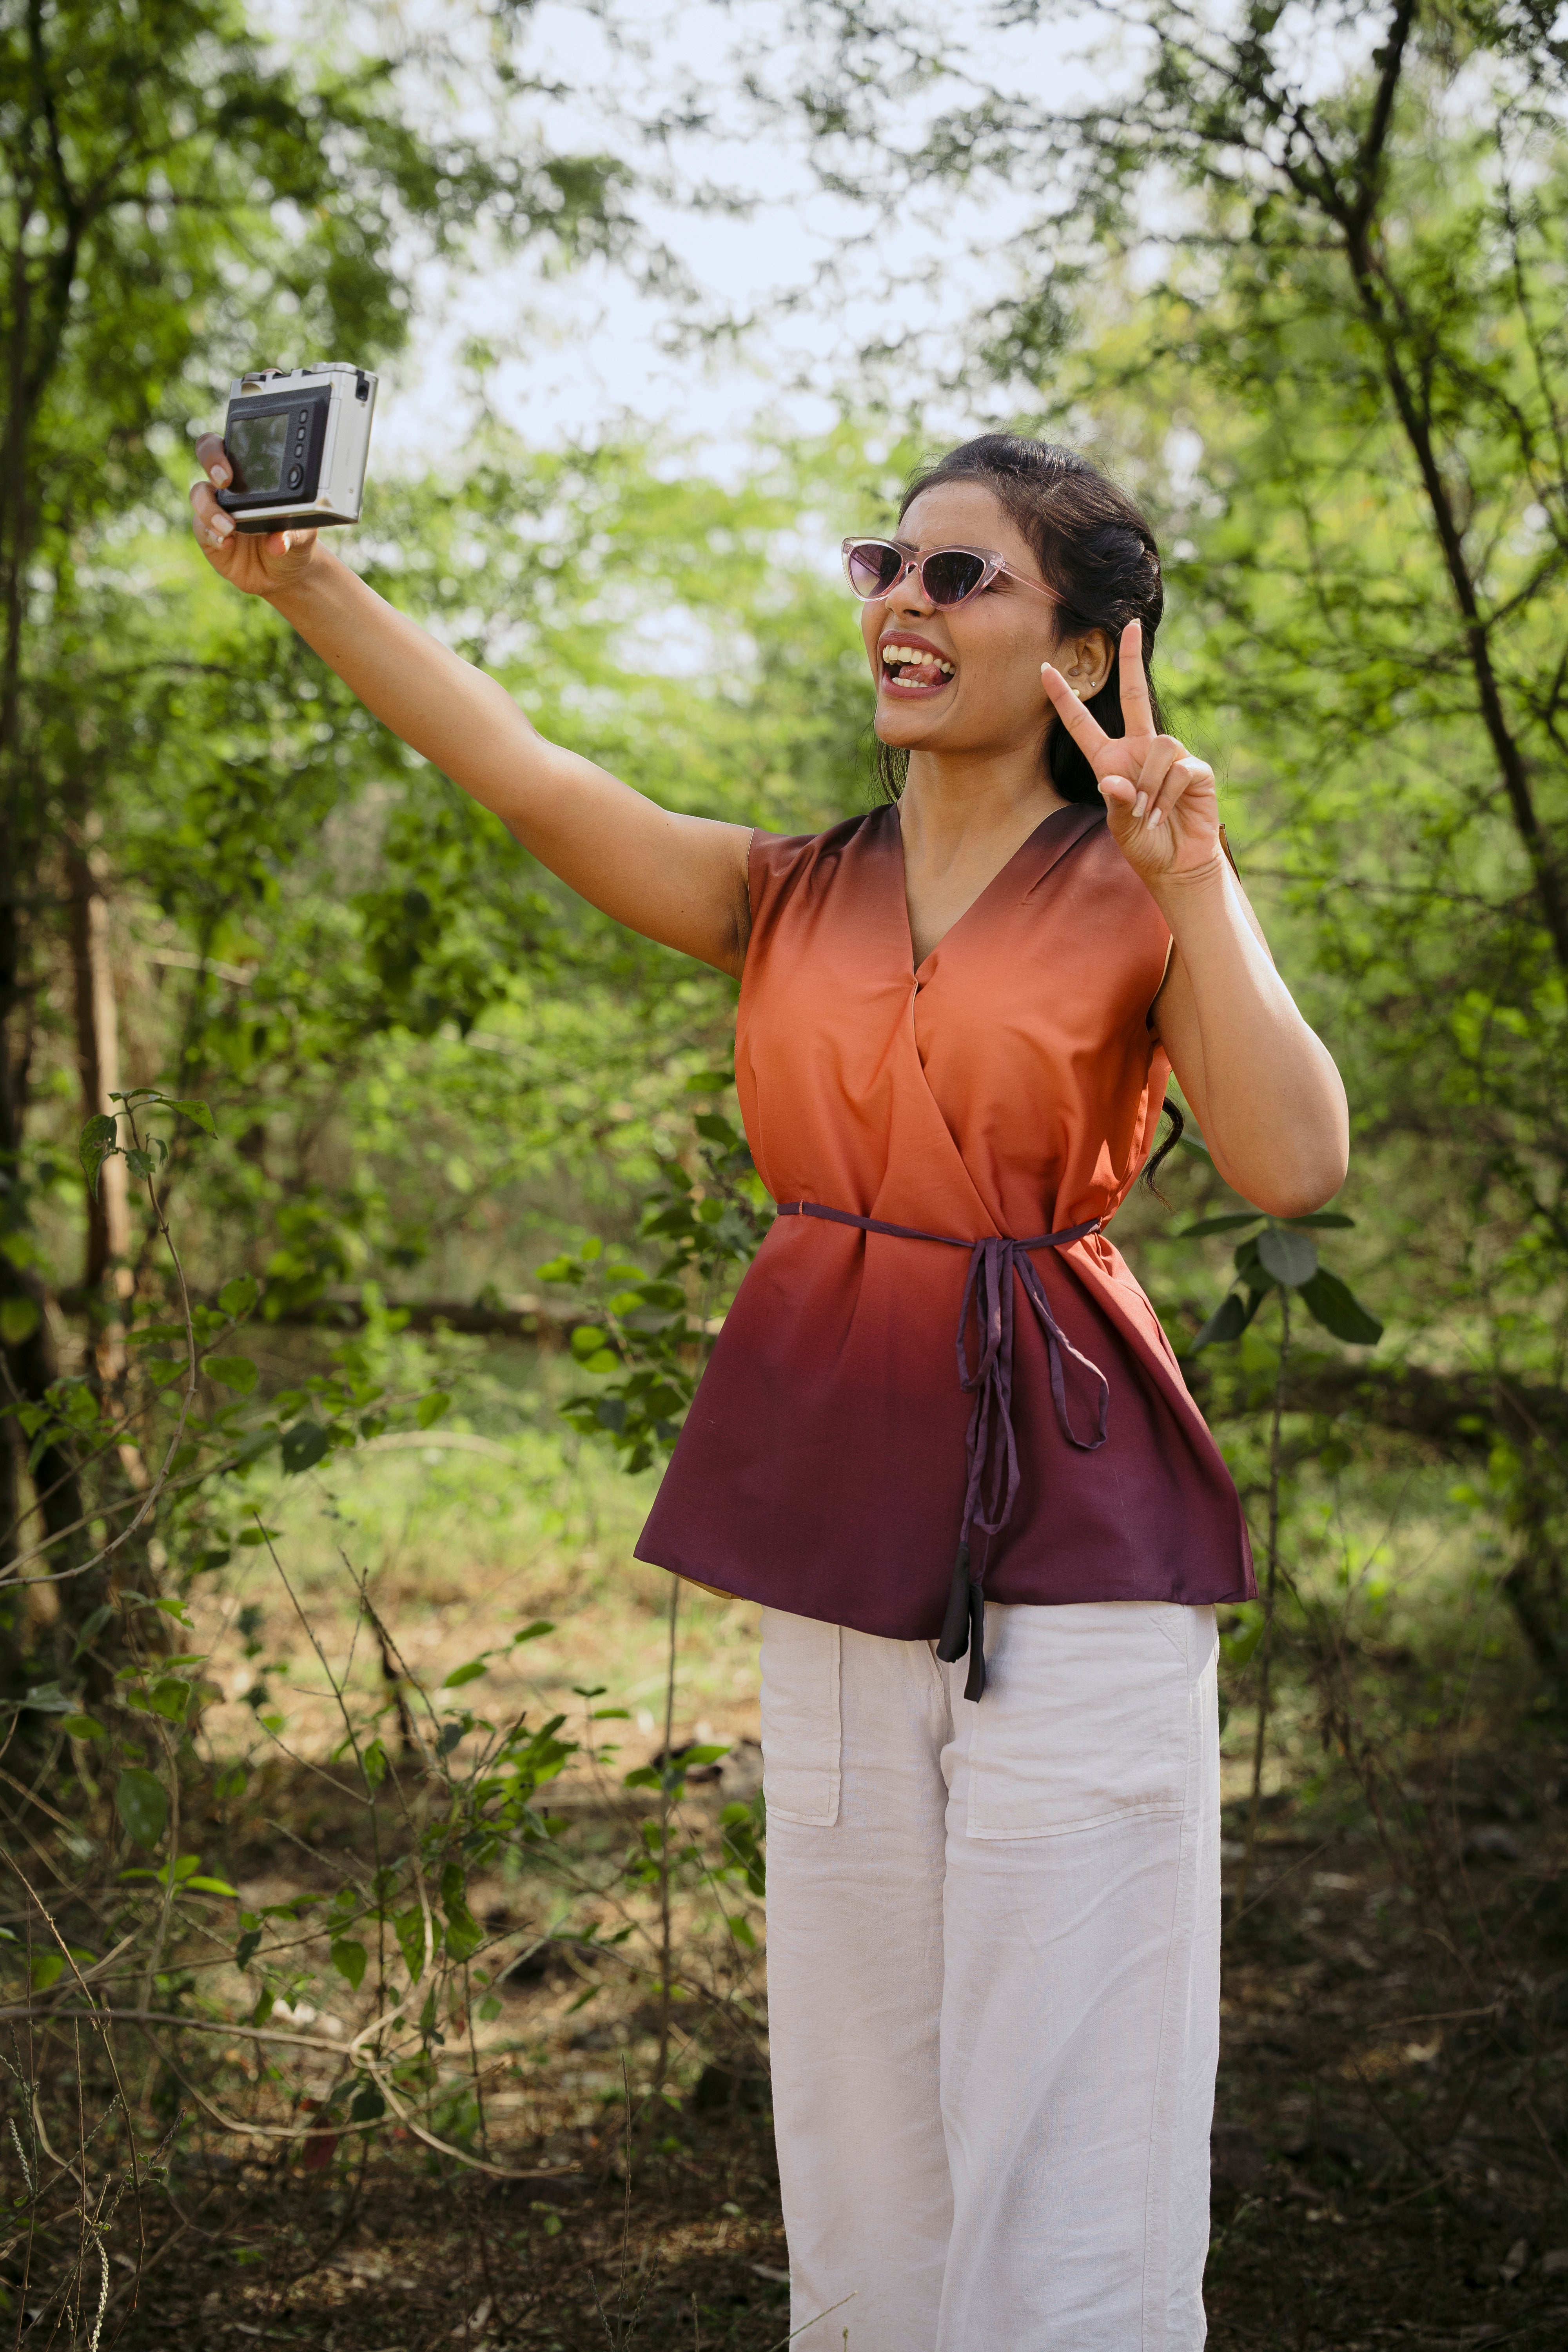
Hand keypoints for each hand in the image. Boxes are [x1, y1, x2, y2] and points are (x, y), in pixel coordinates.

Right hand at [189, 432, 319, 597]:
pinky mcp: (208, 535)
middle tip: (225, 480)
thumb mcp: (302, 535)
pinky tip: (227, 542)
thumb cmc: (292, 541)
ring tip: (229, 527)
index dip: (223, 448)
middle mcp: (228, 486)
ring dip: (211, 510)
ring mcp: (215, 508)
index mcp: (250, 473)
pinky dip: (213, 536)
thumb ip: (294, 533)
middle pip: (206, 456)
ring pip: (199, 496)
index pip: (229, 445)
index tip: (234, 465)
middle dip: (211, 461)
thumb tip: (279, 541)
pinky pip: (202, 530)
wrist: (285, 573)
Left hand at [1041, 619, 1221, 886]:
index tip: (1043, 669)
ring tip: (1146, 815)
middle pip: (1134, 697)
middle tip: (1129, 626)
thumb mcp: (1119, 828)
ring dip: (1149, 785)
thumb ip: (1114, 804)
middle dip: (1132, 660)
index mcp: (1110, 760)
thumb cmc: (1144, 844)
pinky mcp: (1196, 769)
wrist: (1178, 864)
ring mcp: (1170, 756)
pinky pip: (1178, 769)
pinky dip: (1167, 795)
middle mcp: (1140, 749)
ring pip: (1158, 747)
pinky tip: (1163, 816)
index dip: (1063, 697)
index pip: (1082, 723)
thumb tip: (1112, 781)